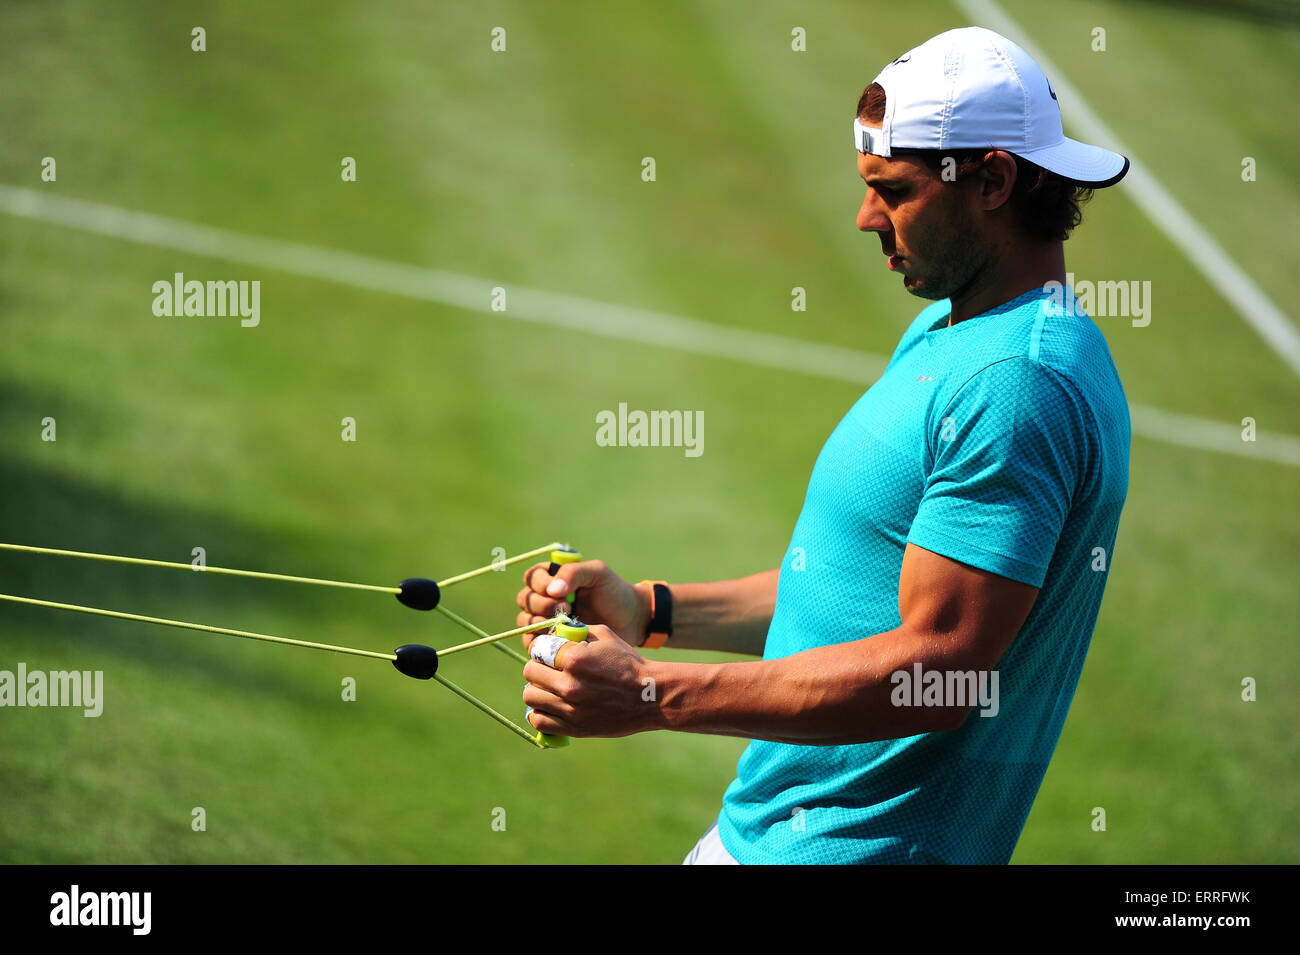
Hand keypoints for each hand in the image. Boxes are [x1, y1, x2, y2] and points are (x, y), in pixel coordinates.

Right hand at [515, 559, 649, 643]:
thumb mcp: (597, 574)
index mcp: (553, 577)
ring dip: (540, 622)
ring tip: (564, 624)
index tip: (562, 592)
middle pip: (525, 600)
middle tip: (567, 608)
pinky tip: (560, 638)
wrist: (631, 620)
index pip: (532, 577)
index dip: (541, 585)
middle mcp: (545, 598)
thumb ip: (574, 573)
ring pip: (525, 621)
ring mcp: (546, 620)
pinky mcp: (551, 641)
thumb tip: (551, 590)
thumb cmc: (614, 592)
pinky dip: (541, 641)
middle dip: (542, 604)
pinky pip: (532, 642)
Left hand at [522, 625, 662, 737]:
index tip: (550, 653)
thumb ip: (576, 632)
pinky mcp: (573, 728)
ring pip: (530, 696)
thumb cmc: (629, 663)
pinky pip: (539, 721)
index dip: (542, 649)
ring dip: (537, 690)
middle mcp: (568, 684)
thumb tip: (553, 633)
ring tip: (550, 688)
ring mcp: (569, 708)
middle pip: (529, 672)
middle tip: (550, 670)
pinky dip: (540, 712)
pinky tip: (551, 706)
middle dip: (538, 667)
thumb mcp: (605, 635)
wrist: (651, 696)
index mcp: (574, 658)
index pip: (537, 649)